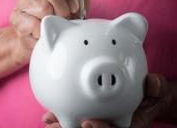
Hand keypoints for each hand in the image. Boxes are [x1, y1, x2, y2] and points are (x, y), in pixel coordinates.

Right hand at [10, 0, 80, 61]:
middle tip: (63, 21)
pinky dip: (43, 34)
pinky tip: (42, 37)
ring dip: (52, 22)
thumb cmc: (53, 28)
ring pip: (43, 7)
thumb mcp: (69, 16)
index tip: (74, 9)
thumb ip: (78, 8)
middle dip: (62, 8)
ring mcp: (22, 4)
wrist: (32, 44)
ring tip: (51, 30)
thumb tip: (86, 2)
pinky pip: (34, 24)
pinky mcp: (15, 19)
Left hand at [43, 74, 172, 127]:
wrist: (147, 97)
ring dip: (64, 125)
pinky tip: (49, 114)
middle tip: (55, 125)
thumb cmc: (151, 95)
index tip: (88, 123)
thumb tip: (153, 83)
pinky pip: (76, 117)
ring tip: (48, 120)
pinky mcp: (92, 113)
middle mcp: (111, 123)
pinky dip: (63, 116)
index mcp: (128, 122)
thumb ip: (156, 87)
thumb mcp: (157, 91)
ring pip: (80, 126)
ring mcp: (100, 119)